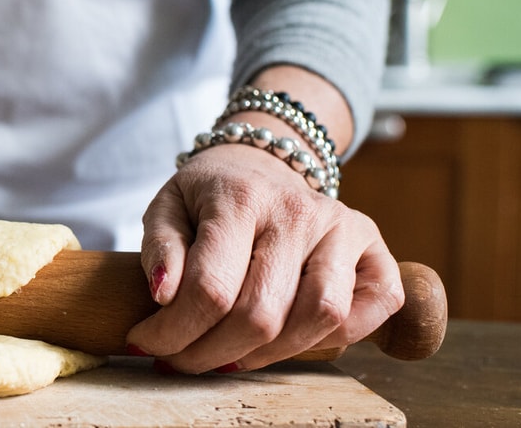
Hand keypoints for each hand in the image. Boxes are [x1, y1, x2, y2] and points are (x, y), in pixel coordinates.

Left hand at [125, 143, 403, 373]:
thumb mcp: (167, 207)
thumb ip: (159, 248)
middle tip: (179, 359)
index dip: (174, 331)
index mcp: (241, 197)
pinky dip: (337, 338)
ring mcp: (343, 228)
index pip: (211, 287)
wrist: (261, 163)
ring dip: (267, 355)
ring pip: (320, 317)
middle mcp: (299, 211)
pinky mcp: (374, 248)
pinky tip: (288, 338)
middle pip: (261, 314)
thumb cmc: (209, 195)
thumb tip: (163, 295)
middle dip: (209, 353)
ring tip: (228, 355)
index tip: (145, 342)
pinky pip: (373, 309)